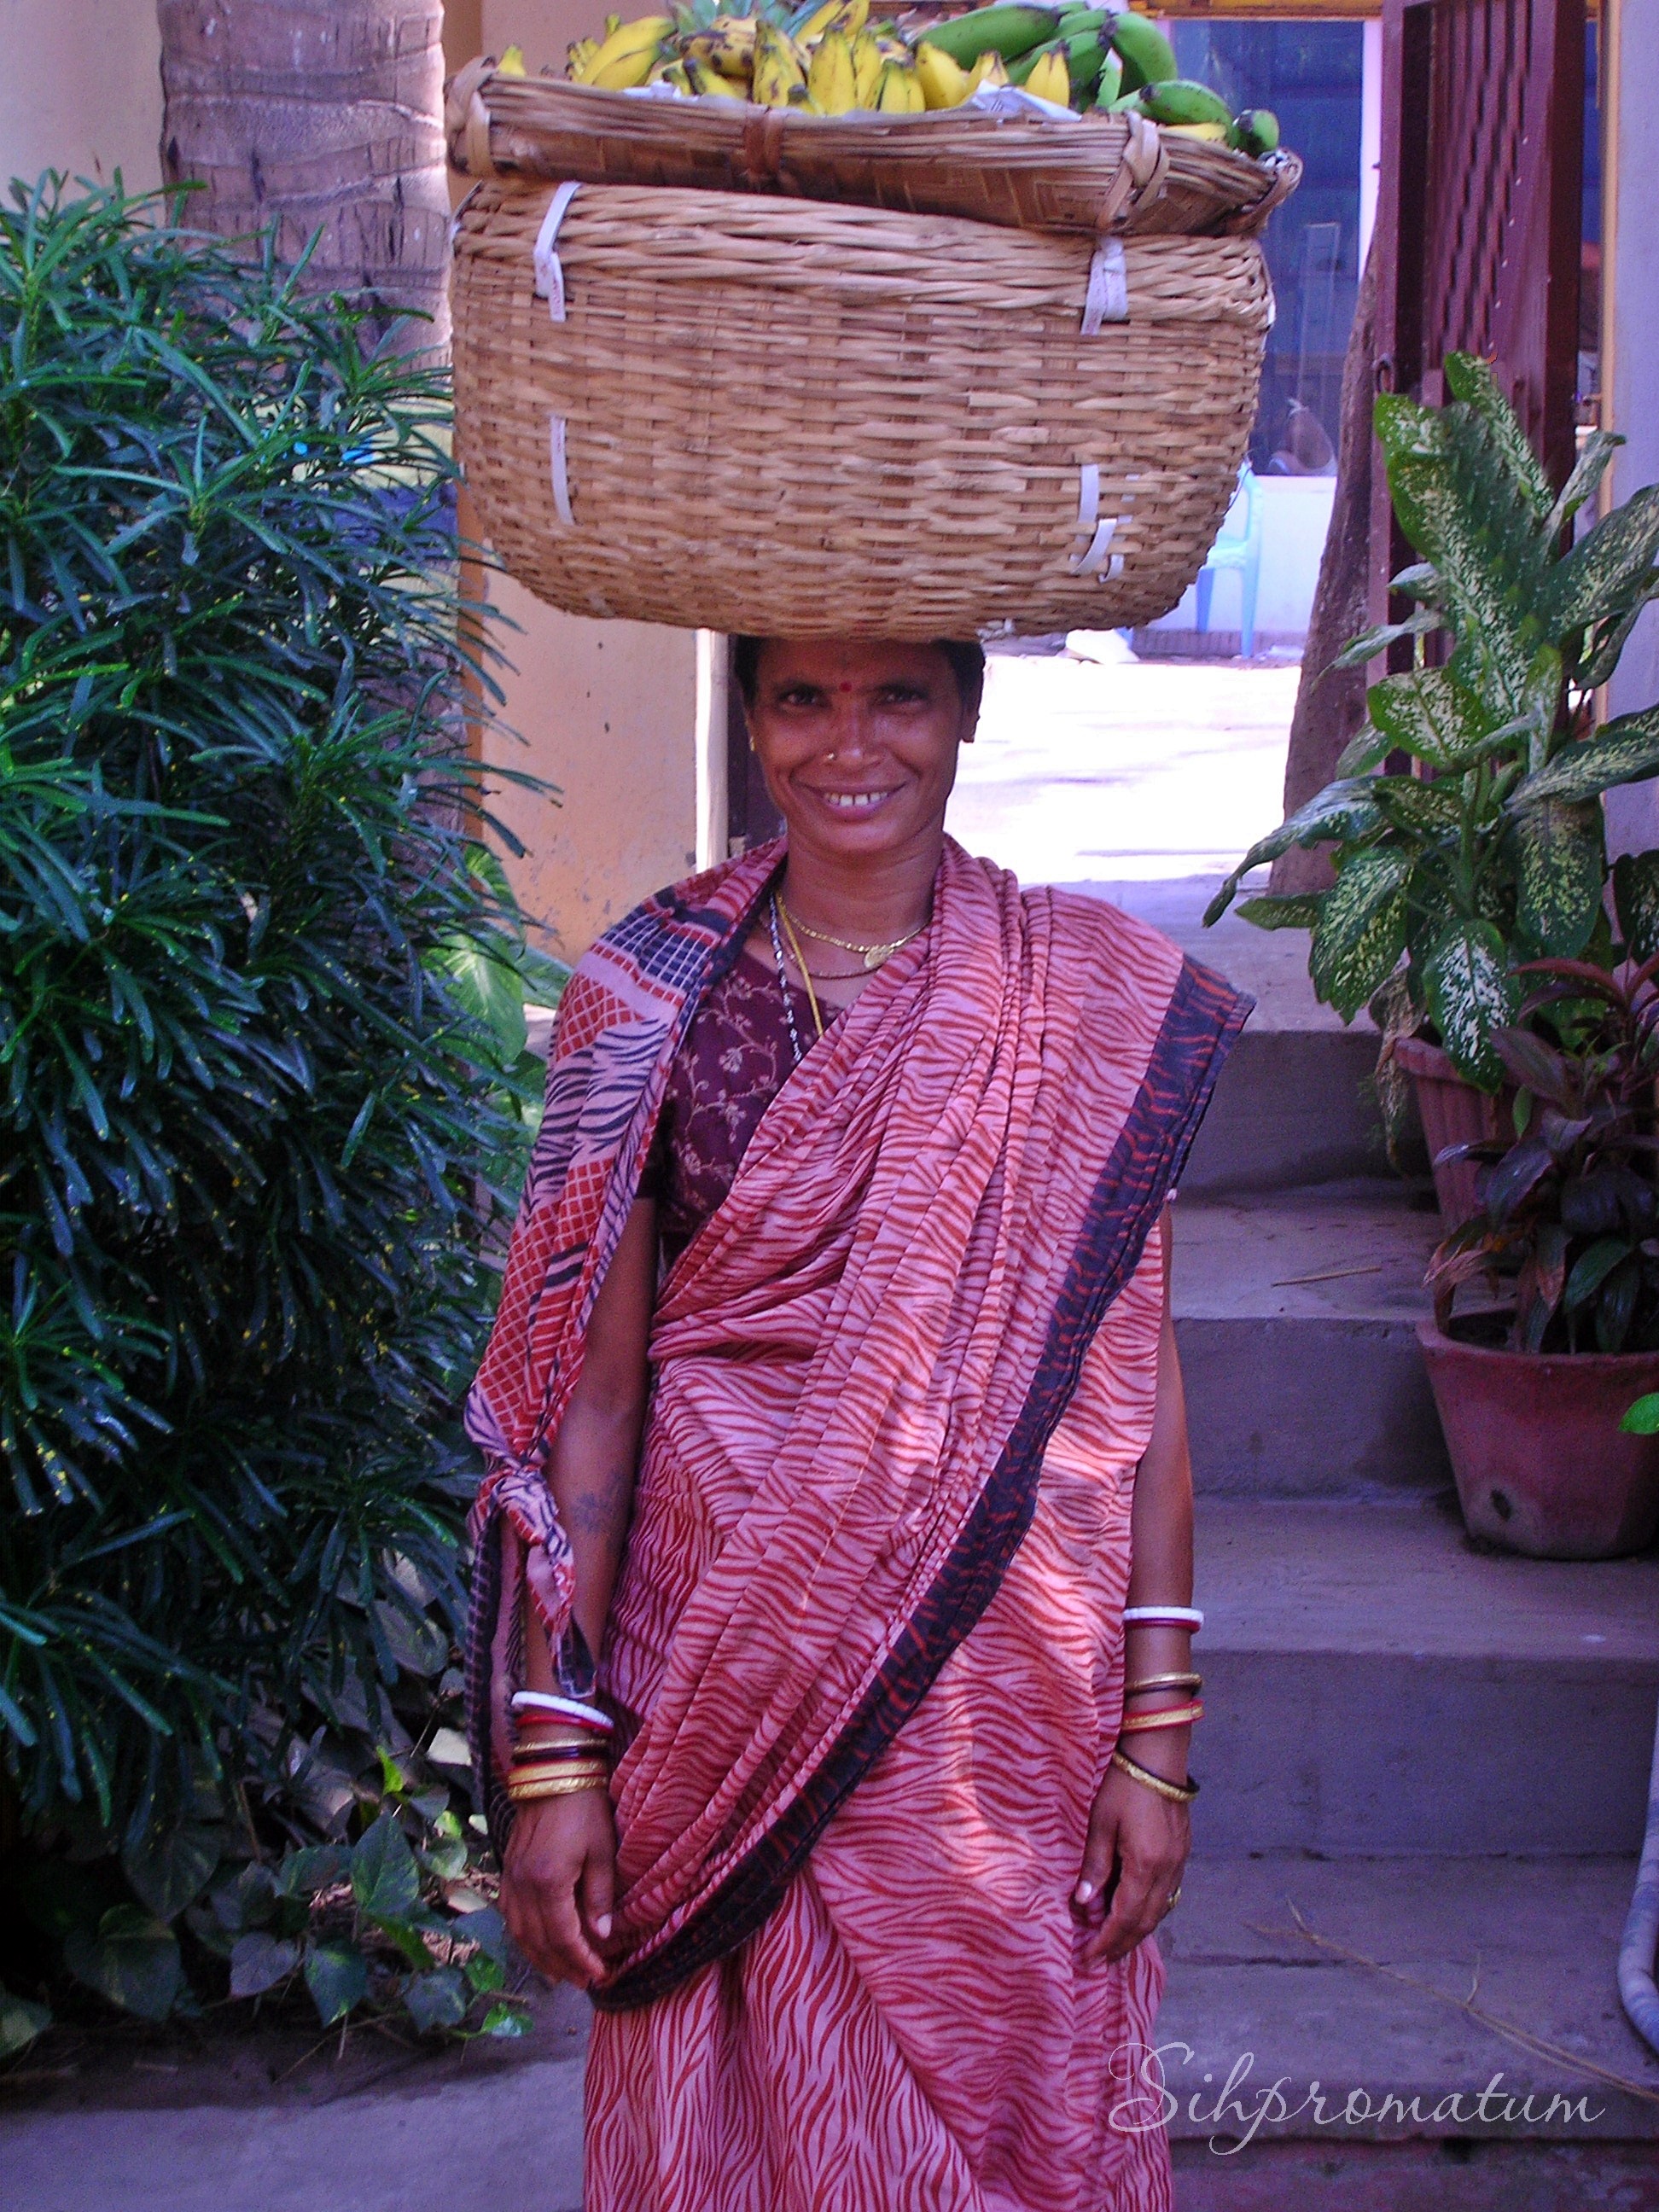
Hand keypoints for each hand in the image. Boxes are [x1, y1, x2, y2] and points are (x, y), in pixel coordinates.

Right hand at [500, 1787, 617, 1986]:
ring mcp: (510, 1880)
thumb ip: (599, 1897)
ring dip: (541, 1958)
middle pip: (539, 1942)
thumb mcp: (602, 1852)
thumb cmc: (584, 1809)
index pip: (564, 1938)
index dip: (582, 1961)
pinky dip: (524, 1937)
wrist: (553, 1773)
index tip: (600, 1975)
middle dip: (563, 1967)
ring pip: (520, 1934)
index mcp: (548, 1883)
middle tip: (584, 1982)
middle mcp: (523, 1887)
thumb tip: (602, 1937)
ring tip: (562, 1973)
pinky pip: (510, 1916)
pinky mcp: (507, 1871)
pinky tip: (537, 1944)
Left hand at [1072, 1762, 1189, 1966]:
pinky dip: (1150, 1911)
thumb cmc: (1123, 1784)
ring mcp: (1179, 1862)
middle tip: (1100, 1960)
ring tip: (1116, 1944)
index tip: (1089, 1958)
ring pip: (1160, 1911)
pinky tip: (1136, 1913)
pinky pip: (1167, 1894)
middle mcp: (1167, 1870)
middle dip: (1122, 1944)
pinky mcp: (1182, 1852)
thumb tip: (1084, 1903)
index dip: (1107, 1941)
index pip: (1125, 1917)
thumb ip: (1095, 1865)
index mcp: (1146, 1864)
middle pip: (1146, 1921)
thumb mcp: (1101, 1823)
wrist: (1158, 1755)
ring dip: (1137, 1931)